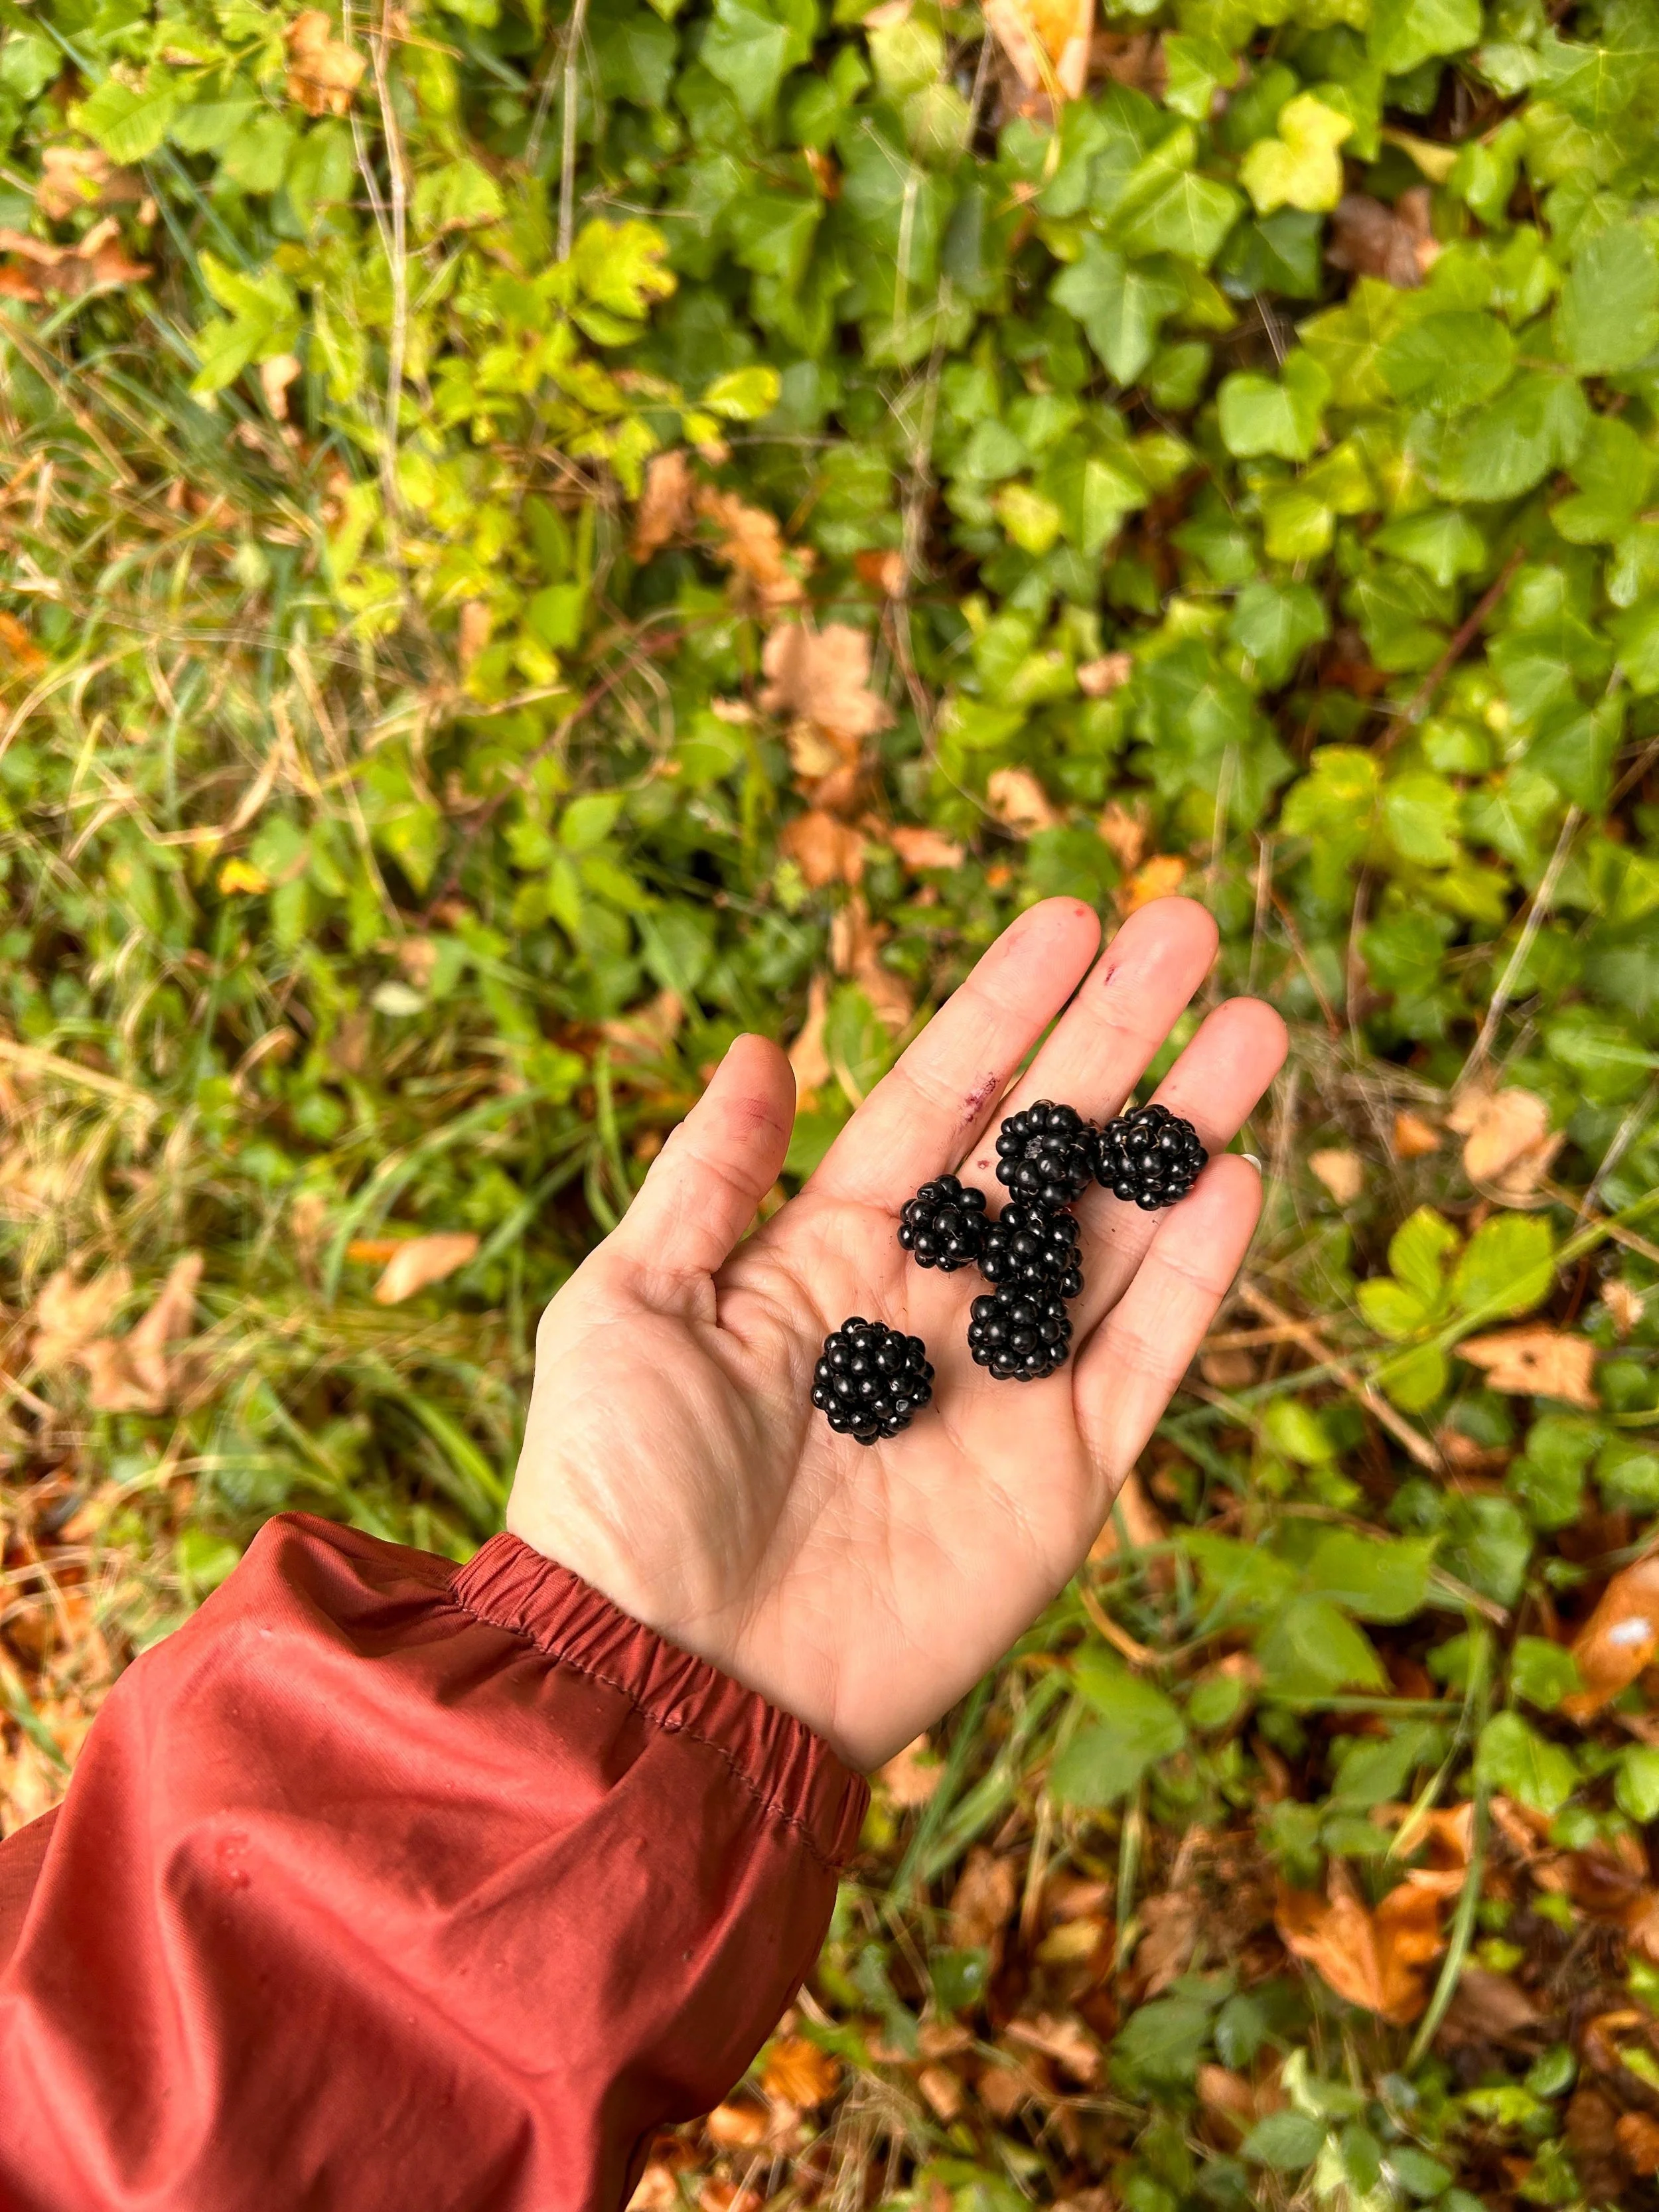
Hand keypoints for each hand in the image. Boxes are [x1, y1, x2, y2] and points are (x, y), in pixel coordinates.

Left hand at [507, 896, 1285, 1770]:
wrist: (664, 1683)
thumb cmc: (616, 1494)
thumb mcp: (628, 1304)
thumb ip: (706, 1177)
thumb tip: (761, 1045)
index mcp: (826, 1255)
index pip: (935, 1103)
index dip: (1004, 1009)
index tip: (1073, 913)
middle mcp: (927, 1308)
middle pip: (1042, 1149)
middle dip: (1115, 1041)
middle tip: (1189, 929)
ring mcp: (1001, 1391)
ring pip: (1111, 1235)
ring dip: (1181, 1132)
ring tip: (1250, 1026)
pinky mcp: (1057, 1481)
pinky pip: (1140, 1362)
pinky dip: (1191, 1279)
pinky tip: (1234, 1179)